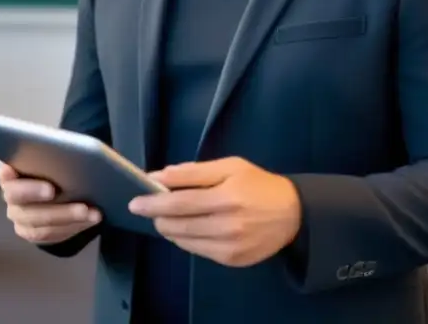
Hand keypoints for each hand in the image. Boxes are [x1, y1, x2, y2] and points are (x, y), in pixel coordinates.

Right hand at [0, 163, 101, 244]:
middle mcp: (11, 198)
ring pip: (41, 229)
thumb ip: (52, 153)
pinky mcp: (31, 232)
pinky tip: (90, 220)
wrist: (51, 178)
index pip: (9, 180)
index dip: (29, 188)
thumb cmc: (49, 161)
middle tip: (83, 207)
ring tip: (93, 215)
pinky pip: (51, 236)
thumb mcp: (49, 152)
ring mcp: (20, 218)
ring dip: (71, 222)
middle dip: (58, 211)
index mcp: (10, 174)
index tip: (52, 189)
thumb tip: (72, 154)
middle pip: (28, 211)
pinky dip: (73, 228)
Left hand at [128, 156, 301, 267]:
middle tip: (146, 208)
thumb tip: (160, 176)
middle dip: (157, 216)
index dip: (154, 203)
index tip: (135, 202)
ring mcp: (230, 246)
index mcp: (227, 197)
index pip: (180, 203)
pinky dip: (185, 240)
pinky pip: (198, 251)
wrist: (292, 213)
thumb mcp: (229, 166)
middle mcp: (228, 225)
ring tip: (164, 218)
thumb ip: (194, 172)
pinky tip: (185, 229)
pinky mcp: (232, 260)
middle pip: (179, 224)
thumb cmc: (257, 184)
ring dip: (169, 229)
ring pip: (185, 240)